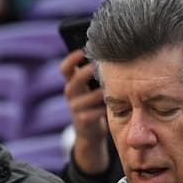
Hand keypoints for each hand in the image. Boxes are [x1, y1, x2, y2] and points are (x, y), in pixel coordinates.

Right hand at [61, 50, 108, 173]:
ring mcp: (75, 109)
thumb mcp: (89, 88)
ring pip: (88, 98)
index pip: (65, 68)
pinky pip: (96, 112)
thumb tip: (112, 51)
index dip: (72, 59)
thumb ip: (94, 73)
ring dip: (101, 92)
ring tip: (113, 87)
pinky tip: (117, 104)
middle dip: (87, 72)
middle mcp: (70, 95)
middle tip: (100, 66)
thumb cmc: (94, 103)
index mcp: (71, 83)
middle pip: (74, 81)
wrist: (89, 132)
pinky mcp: (83, 121)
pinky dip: (106, 108)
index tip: (83, 50)